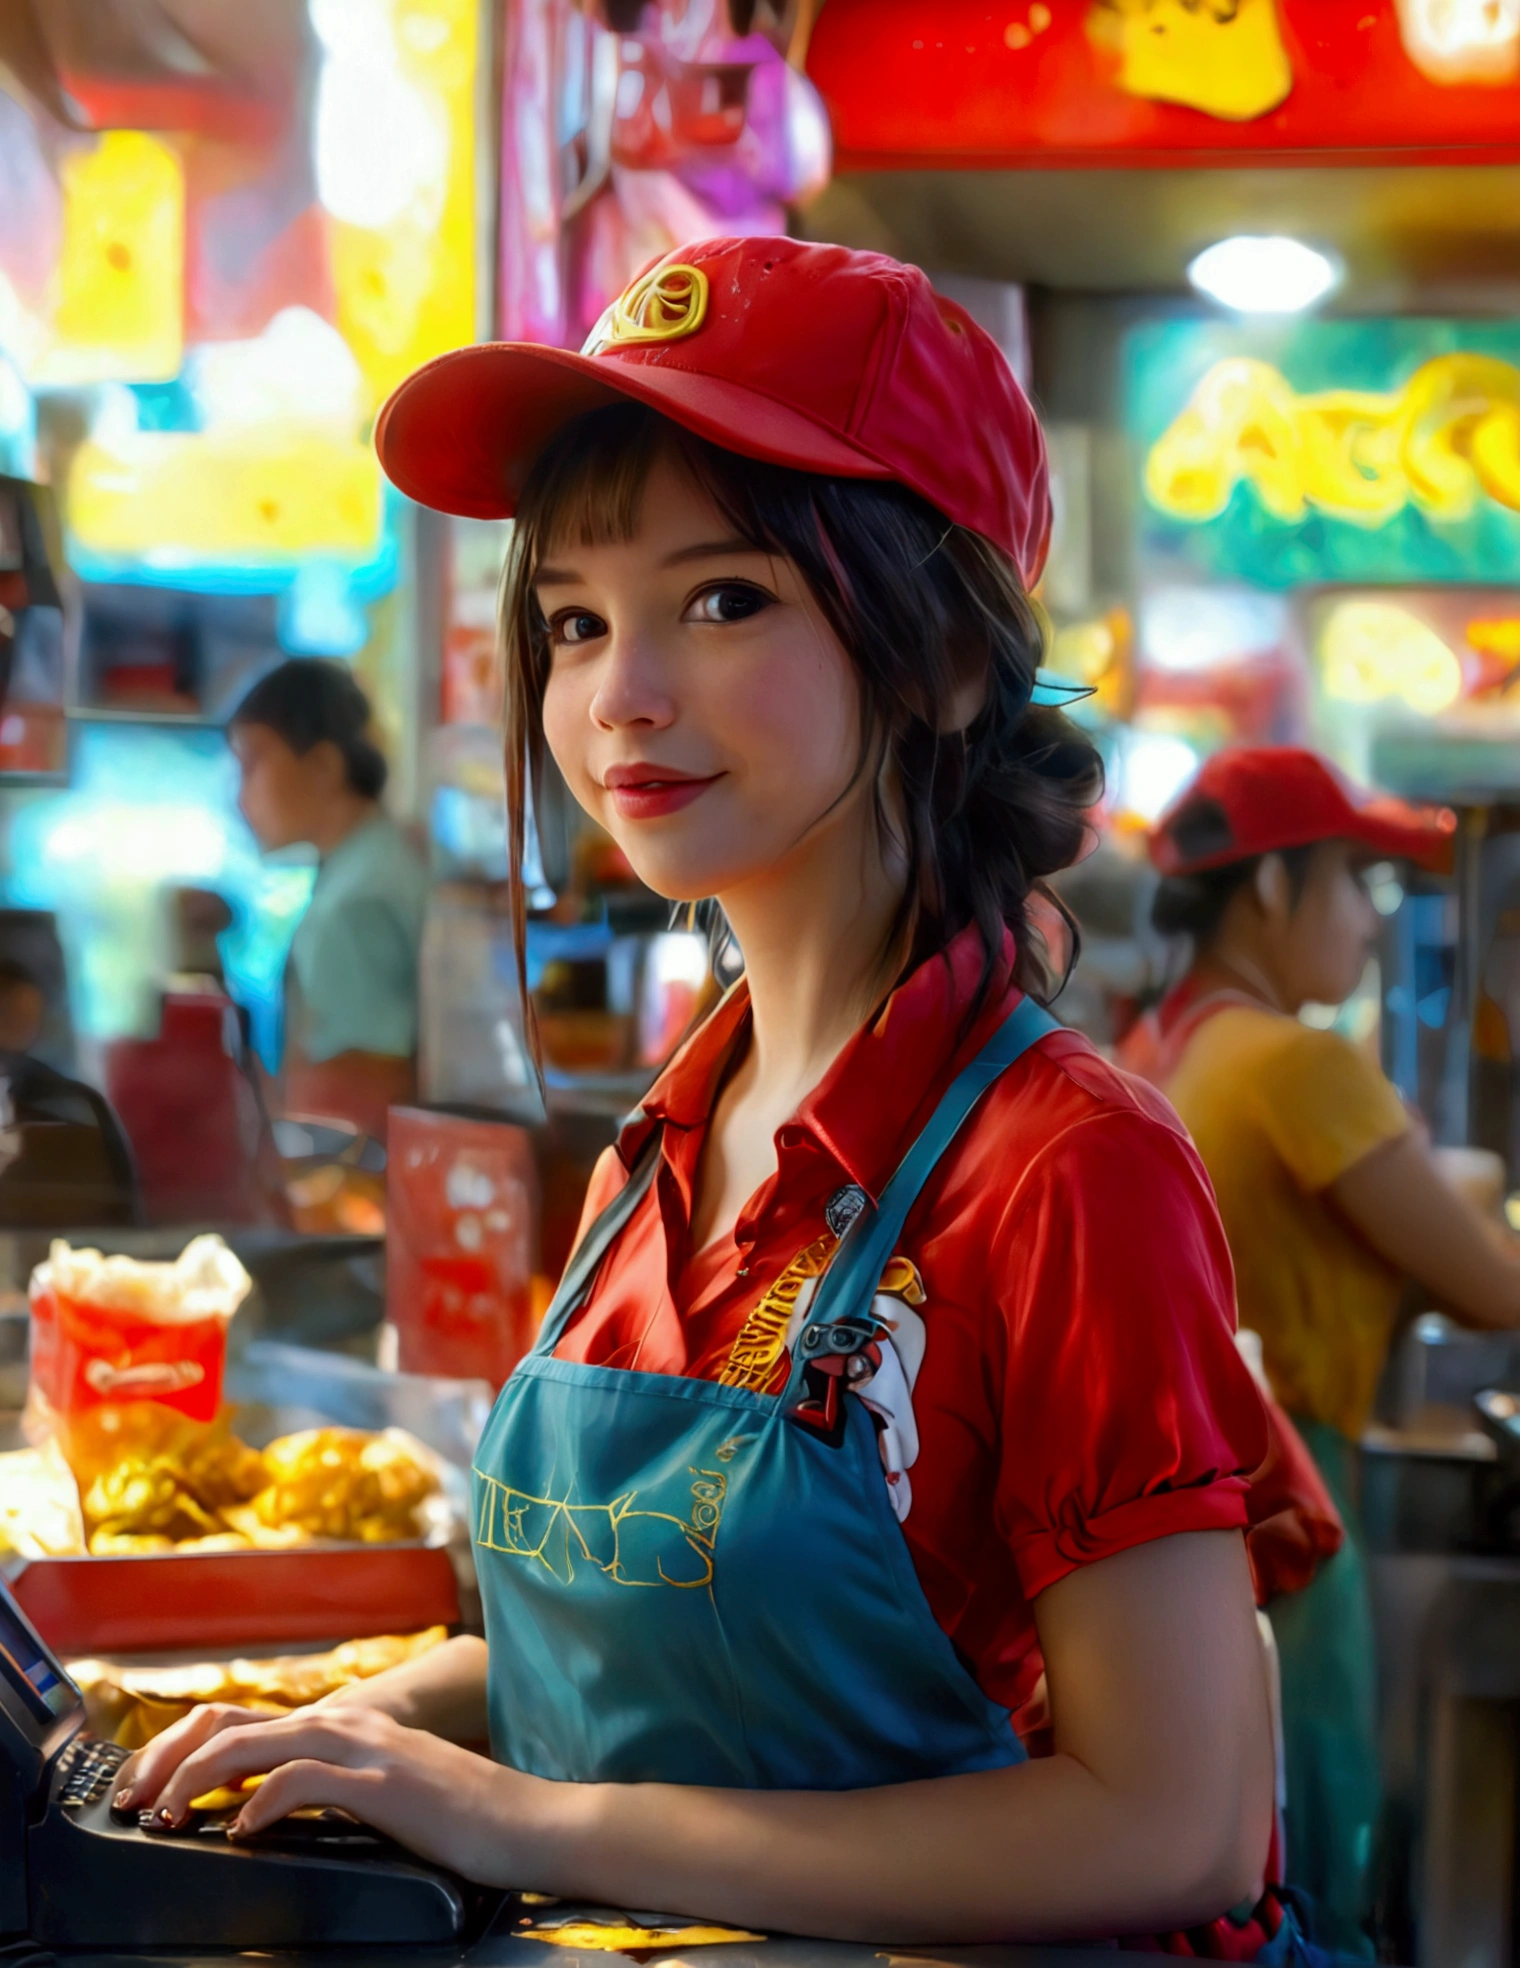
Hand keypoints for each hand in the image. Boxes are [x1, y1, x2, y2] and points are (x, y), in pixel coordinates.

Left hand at [116, 1703, 537, 1885]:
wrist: (525, 1820)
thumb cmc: (458, 1815)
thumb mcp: (380, 1790)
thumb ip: (330, 1784)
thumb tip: (263, 1805)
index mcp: (342, 1724)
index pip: (243, 1720)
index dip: (184, 1748)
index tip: (147, 1788)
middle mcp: (347, 1723)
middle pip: (233, 1723)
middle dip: (171, 1758)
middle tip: (136, 1801)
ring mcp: (365, 1749)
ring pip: (258, 1743)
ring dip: (200, 1779)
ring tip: (168, 1815)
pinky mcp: (381, 1783)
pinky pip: (304, 1780)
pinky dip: (260, 1801)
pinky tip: (241, 1829)